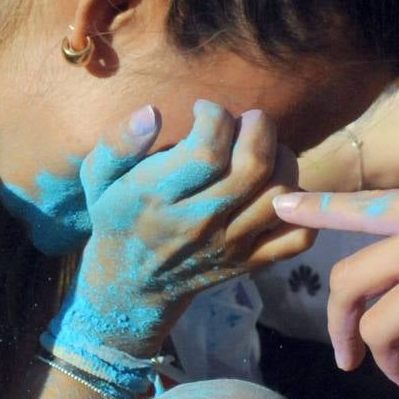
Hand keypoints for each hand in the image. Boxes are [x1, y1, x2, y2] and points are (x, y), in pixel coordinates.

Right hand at [56, 101, 313, 362]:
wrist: (131, 287)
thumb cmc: (117, 219)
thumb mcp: (98, 178)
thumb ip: (118, 143)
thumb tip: (152, 113)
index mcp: (158, 197)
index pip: (206, 150)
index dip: (215, 116)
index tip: (204, 111)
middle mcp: (198, 223)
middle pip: (253, 167)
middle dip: (258, 127)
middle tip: (246, 121)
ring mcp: (229, 246)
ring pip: (280, 196)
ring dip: (282, 159)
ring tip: (263, 149)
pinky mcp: (250, 263)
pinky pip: (296, 238)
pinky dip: (301, 209)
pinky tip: (279, 188)